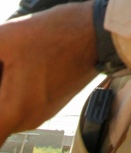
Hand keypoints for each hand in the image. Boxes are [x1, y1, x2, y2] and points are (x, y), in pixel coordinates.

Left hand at [0, 3, 97, 145]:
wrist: (99, 31)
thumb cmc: (53, 34)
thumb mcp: (4, 39)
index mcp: (11, 111)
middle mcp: (27, 121)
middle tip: (2, 64)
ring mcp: (41, 114)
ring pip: (6, 112)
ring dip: (3, 89)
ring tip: (9, 61)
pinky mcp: (50, 102)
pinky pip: (21, 104)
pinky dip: (12, 90)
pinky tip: (19, 63)